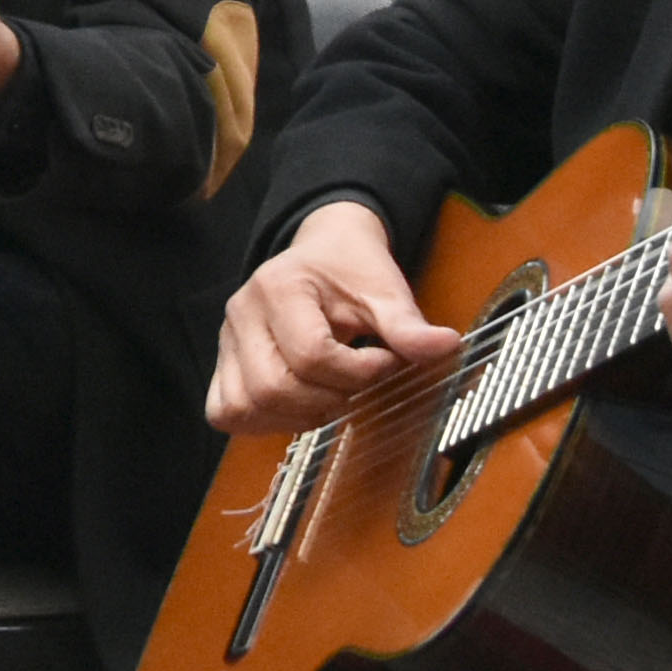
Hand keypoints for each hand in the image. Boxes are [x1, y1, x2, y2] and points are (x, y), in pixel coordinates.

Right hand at [209, 200, 456, 435]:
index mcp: (278, 287)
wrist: (324, 249)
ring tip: (330, 395)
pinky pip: (226, 411)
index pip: (310, 354)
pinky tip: (297, 407)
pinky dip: (262, 421)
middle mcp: (241, 314)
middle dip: (326, 399)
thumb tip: (447, 347)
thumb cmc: (350, 267)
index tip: (384, 361)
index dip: (355, 372)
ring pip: (246, 407)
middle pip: (273, 388)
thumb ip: (408, 324)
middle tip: (357, 384)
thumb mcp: (384, 288)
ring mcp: (227, 342)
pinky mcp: (224, 364)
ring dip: (296, 416)